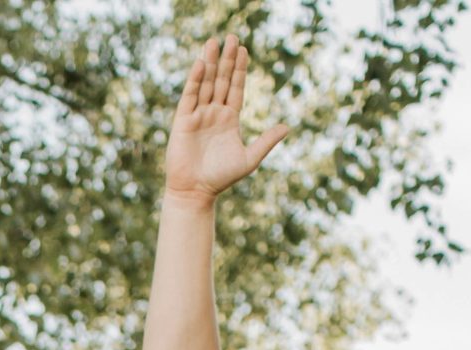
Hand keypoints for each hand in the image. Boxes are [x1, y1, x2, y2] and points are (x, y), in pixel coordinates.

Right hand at [163, 36, 289, 203]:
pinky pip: (190, 96)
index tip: (244, 50)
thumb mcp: (249, 159)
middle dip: (227, 59)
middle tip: (232, 37)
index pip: (236, 88)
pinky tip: (201, 64)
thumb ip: (266, 141)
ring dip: (210, 63)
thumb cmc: (221, 178)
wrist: (195, 191)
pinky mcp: (183, 121)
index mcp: (230, 119)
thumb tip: (287, 127)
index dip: (240, 69)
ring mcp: (198, 115)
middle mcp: (214, 113)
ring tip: (214, 42)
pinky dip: (195, 80)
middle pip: (222, 80)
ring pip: (206, 83)